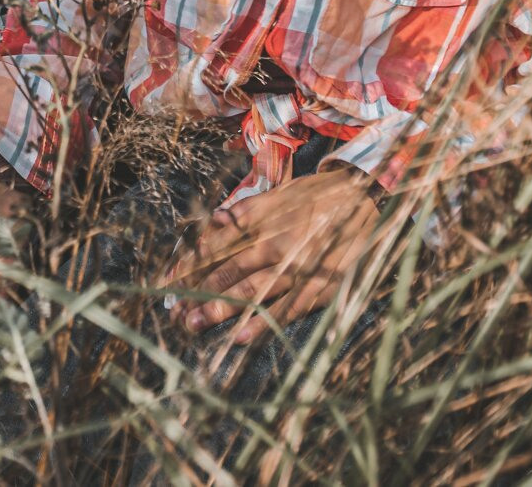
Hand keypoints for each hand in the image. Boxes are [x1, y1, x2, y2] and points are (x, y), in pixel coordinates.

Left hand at [170, 167, 379, 344]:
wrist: (363, 199)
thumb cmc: (315, 197)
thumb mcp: (277, 194)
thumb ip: (244, 211)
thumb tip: (213, 220)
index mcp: (260, 221)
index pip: (216, 246)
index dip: (191, 265)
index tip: (168, 282)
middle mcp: (273, 244)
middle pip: (228, 271)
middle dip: (198, 292)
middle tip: (174, 313)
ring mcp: (295, 267)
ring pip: (252, 291)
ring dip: (221, 309)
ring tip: (195, 324)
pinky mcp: (317, 286)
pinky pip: (286, 309)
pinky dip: (263, 323)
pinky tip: (242, 337)